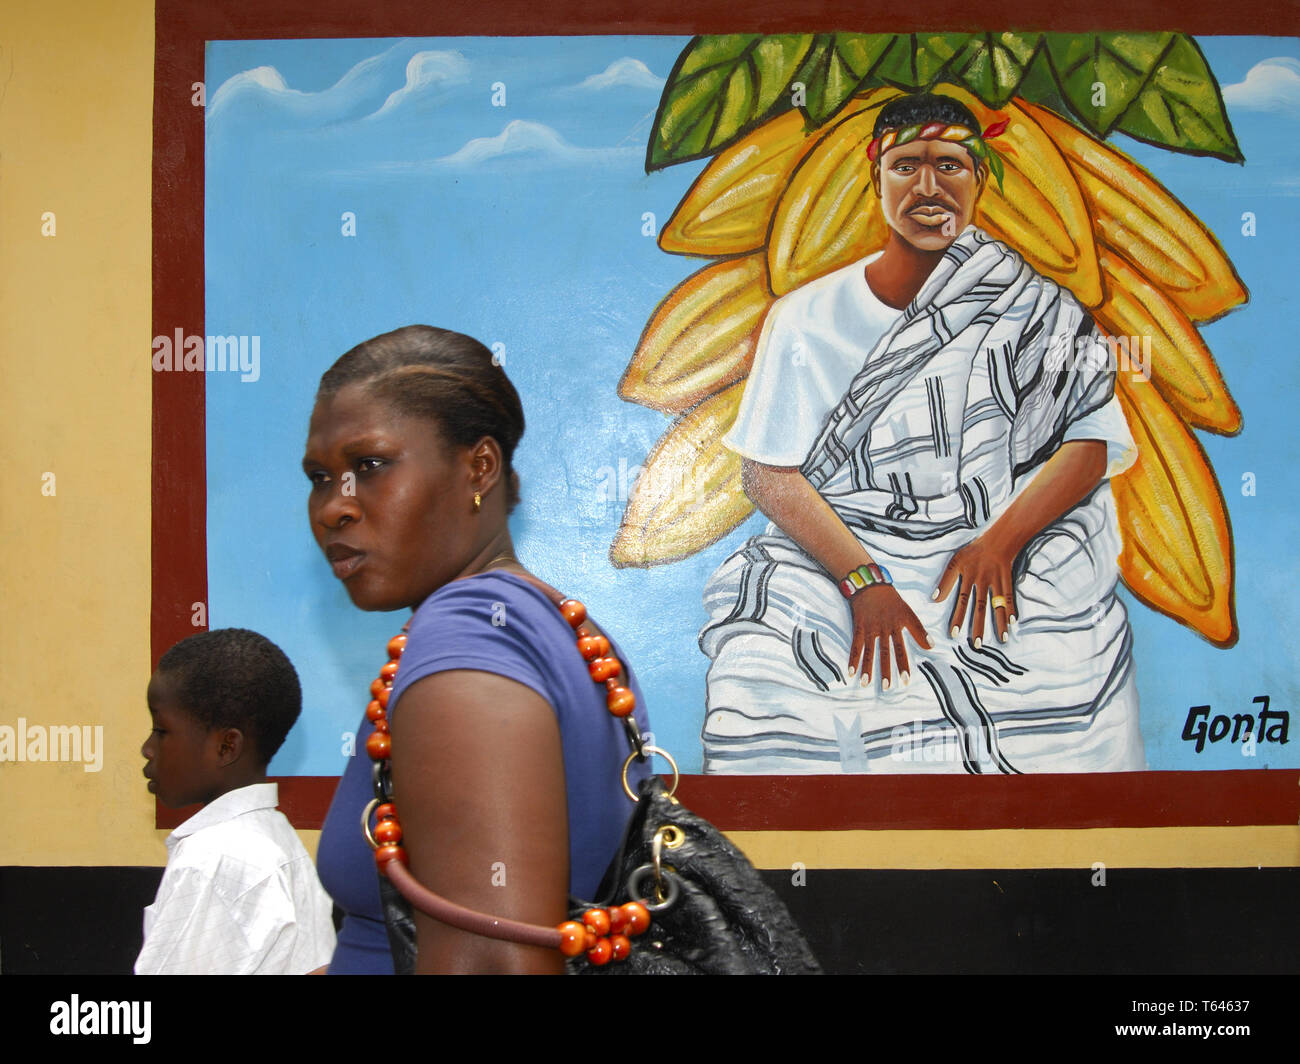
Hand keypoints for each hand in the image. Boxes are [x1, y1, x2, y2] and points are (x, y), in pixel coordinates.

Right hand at [847, 584, 931, 688]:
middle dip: (886, 670)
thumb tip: (932, 646)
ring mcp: (870, 628)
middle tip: (887, 688)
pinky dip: (853, 659)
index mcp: (897, 625)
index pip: (901, 648)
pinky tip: (851, 672)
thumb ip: (919, 630)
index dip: (903, 663)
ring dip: (867, 668)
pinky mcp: (859, 626)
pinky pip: (856, 645)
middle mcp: (884, 628)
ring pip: (869, 651)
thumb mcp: (908, 612)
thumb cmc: (891, 599)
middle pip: (885, 652)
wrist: (871, 584)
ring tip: (866, 684)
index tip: (906, 679)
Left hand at [934, 532, 1017, 646]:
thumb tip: (934, 599)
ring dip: (998, 623)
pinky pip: (1009, 598)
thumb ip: (945, 581)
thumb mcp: (955, 562)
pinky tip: (1012, 623)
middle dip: (978, 626)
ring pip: (996, 605)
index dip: (957, 617)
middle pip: (979, 607)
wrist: (997, 539)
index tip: (954, 633)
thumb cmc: (974, 551)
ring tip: (1001, 639)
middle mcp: (981, 582)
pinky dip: (1011, 610)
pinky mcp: (1007, 581)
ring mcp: (995, 582)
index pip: (961, 601)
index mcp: (967, 578)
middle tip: (975, 644)